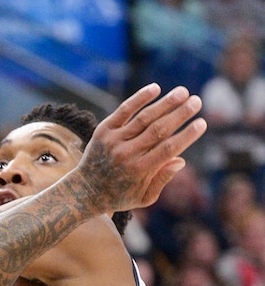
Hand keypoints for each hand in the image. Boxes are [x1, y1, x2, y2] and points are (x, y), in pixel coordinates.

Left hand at [76, 84, 206, 213]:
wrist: (85, 191)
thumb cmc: (120, 195)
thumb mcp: (143, 197)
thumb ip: (162, 179)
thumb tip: (181, 160)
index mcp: (139, 171)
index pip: (168, 149)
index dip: (186, 136)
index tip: (202, 123)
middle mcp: (127, 154)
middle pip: (159, 130)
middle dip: (180, 114)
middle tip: (197, 101)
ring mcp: (114, 140)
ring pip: (144, 118)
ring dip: (165, 103)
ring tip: (183, 92)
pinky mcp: (104, 130)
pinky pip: (124, 110)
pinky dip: (140, 98)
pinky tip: (156, 88)